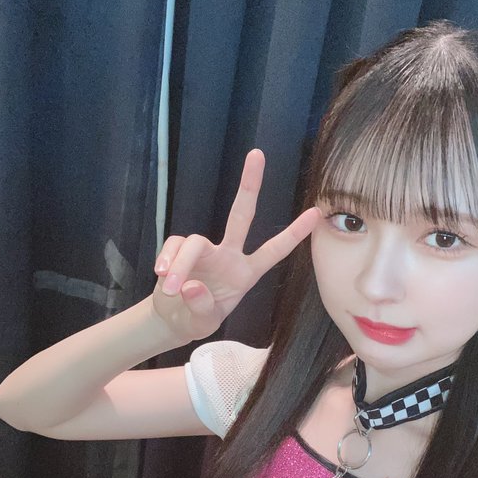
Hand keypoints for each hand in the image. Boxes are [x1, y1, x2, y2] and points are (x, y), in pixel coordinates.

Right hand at [151, 149, 320, 342]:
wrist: (172, 320)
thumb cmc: (196, 319)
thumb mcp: (204, 324)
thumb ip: (202, 309)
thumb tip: (191, 286)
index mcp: (246, 274)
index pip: (274, 251)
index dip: (293, 234)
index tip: (315, 214)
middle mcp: (229, 256)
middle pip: (241, 215)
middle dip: (249, 185)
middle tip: (257, 153)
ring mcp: (205, 251)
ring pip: (196, 242)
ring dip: (181, 263)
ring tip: (171, 287)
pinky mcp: (180, 250)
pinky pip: (174, 245)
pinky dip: (167, 259)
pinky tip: (162, 276)